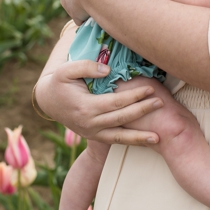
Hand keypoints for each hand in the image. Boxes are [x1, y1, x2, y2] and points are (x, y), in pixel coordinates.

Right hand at [35, 59, 161, 145]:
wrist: (48, 100)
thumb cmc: (60, 82)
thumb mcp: (66, 70)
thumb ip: (86, 67)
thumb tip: (108, 71)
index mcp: (84, 107)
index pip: (115, 102)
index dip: (134, 96)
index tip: (150, 88)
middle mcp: (89, 123)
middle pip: (121, 118)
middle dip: (142, 111)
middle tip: (161, 102)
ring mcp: (92, 132)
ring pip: (119, 137)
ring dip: (139, 137)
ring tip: (158, 137)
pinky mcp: (94, 136)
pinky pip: (115, 141)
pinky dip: (131, 142)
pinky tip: (147, 142)